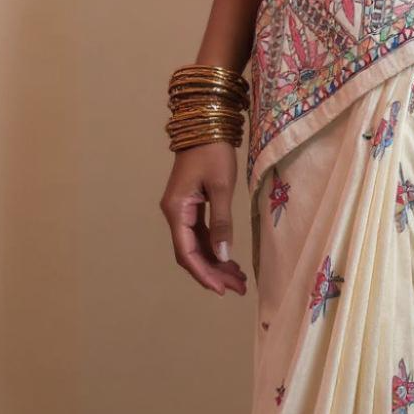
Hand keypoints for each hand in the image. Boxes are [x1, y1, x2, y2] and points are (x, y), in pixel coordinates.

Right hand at [158, 140, 247, 296]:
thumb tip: (223, 255)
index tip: (221, 290)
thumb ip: (221, 222)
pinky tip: (229, 258)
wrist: (207, 123)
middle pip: (191, 253)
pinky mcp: (191, 204)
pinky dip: (214, 247)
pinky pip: (200, 233)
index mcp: (177, 210)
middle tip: (238, 288)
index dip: (203, 273)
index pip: (187, 252)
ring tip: (238, 278)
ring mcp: (182, 209)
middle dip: (213, 272)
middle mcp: (175, 213)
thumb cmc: (214, 151)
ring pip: (196, 245)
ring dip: (215, 262)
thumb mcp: (221, 187)